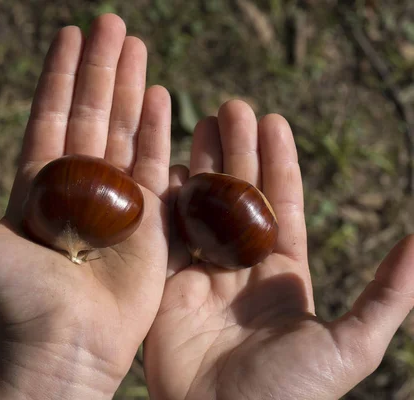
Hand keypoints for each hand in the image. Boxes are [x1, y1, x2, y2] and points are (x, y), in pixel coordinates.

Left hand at [0, 14, 170, 398]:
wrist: (61, 346)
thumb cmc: (9, 300)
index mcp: (38, 183)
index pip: (52, 113)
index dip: (61, 73)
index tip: (71, 33)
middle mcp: (79, 185)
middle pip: (93, 112)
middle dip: (103, 66)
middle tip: (115, 23)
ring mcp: (117, 199)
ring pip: (126, 129)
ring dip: (132, 86)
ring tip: (138, 45)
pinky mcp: (151, 220)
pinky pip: (157, 164)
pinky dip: (159, 130)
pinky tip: (162, 95)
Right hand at [143, 100, 413, 399]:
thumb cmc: (290, 396)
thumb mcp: (351, 345)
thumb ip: (388, 294)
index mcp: (283, 274)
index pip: (282, 204)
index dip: (279, 162)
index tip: (274, 121)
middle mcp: (241, 266)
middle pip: (239, 195)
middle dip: (236, 150)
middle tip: (232, 107)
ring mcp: (201, 274)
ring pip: (201, 206)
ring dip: (201, 165)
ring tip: (199, 123)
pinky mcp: (167, 286)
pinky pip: (166, 235)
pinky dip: (165, 201)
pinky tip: (166, 167)